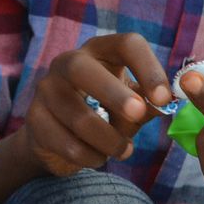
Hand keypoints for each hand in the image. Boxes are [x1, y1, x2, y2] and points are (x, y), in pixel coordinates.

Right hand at [21, 33, 171, 176]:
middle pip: (82, 69)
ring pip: (76, 114)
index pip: (126, 44)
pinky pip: (64, 141)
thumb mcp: (130, 106)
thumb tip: (169, 104)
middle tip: (137, 114)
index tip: (165, 98)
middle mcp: (67, 63)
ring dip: (107, 138)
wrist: (57, 138)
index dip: (148, 67)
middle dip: (113, 93)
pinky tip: (98, 158)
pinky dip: (89, 155)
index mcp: (99, 52)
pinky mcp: (34, 119)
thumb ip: (148, 104)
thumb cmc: (103, 112)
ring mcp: (46, 90)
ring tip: (124, 150)